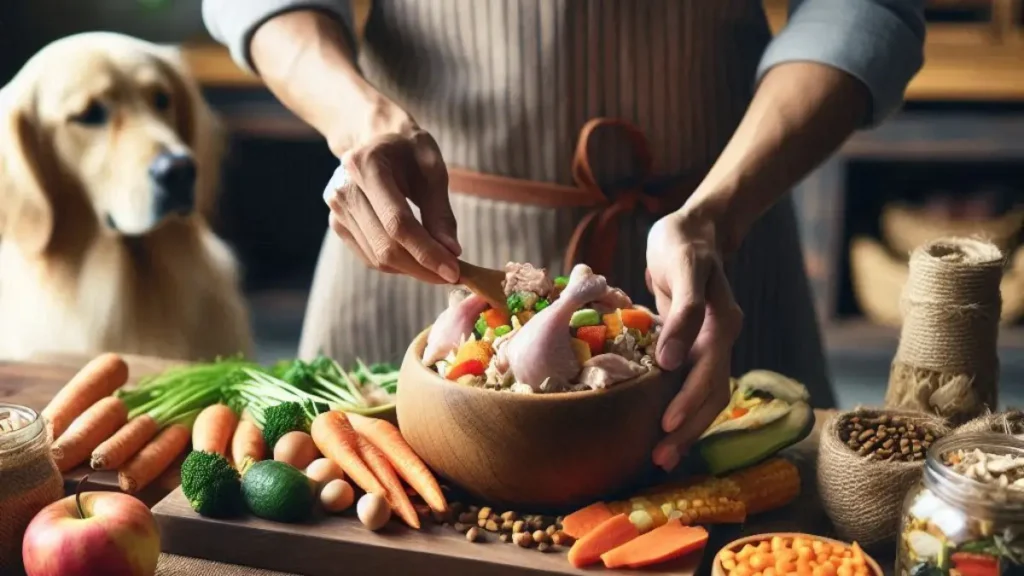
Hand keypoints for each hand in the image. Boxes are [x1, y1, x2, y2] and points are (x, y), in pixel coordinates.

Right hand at [323, 114, 462, 283]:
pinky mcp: (338, 224)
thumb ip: (440, 212)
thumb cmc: (409, 151)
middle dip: (422, 267)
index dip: (426, 252)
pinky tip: (416, 257)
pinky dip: (396, 265)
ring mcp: (337, 209)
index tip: (454, 271)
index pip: (398, 223)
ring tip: (438, 264)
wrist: (376, 139)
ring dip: (411, 269)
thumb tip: (451, 253)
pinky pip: (369, 257)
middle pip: (385, 245)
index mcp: (367, 166)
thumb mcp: (433, 170)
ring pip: (377, 257)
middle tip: (452, 274)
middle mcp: (344, 189)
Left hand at [645, 211, 743, 470]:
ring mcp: (716, 343)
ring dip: (689, 427)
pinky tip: (667, 433)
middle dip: (688, 426)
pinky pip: (699, 385)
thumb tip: (670, 361)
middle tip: (660, 457)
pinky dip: (686, 410)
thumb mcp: (681, 264)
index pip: (708, 369)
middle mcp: (723, 336)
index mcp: (721, 319)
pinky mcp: (704, 347)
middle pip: (711, 390)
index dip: (688, 399)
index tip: (665, 424)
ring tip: (663, 456)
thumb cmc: (682, 243)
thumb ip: (682, 309)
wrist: (698, 231)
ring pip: (709, 394)